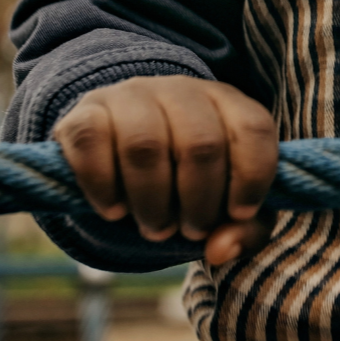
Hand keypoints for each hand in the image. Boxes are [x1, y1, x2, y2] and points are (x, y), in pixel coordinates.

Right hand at [53, 75, 278, 265]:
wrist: (119, 152)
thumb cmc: (187, 181)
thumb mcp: (226, 203)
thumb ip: (243, 230)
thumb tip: (220, 250)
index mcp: (227, 102)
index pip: (254, 127)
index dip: (252, 177)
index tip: (238, 212)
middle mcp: (181, 90)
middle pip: (201, 144)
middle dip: (200, 202)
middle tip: (190, 230)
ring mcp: (131, 96)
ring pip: (145, 145)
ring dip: (153, 202)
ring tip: (156, 226)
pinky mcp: (86, 113)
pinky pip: (92, 142)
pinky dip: (104, 187)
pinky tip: (114, 209)